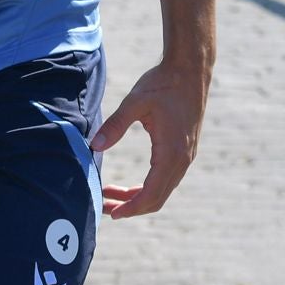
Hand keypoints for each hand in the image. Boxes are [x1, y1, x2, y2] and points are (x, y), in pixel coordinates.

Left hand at [91, 58, 208, 218]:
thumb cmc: (163, 84)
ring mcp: (186, 156)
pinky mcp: (185, 150)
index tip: (112, 213)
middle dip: (131, 207)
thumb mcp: (135, 102)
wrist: (190, 71)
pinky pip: (167, 179)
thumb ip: (115, 125)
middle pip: (157, 198)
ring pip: (163, 190)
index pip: (151, 193)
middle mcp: (183, 160)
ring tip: (112, 195)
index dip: (131, 207)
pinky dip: (149, 187)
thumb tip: (94, 146)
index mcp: (172, 153)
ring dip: (139, 197)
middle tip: (105, 208)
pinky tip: (132, 185)